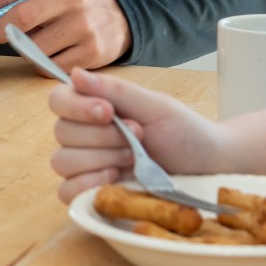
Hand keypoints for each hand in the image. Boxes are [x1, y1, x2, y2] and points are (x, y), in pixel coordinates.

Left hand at [0, 0, 131, 70]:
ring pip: (34, 47)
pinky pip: (49, 66)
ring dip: (25, 50)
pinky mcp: (92, 52)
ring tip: (36, 43)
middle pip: (23, 16)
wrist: (119, 18)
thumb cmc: (71, 3)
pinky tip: (52, 54)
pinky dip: (42, 65)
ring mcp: (84, 25)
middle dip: (1, 30)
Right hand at [48, 68, 226, 203]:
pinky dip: (88, 184)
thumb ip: (115, 91)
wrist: (206, 165)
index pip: (58, 100)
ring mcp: (86, 165)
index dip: (77, 107)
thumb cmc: (183, 130)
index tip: (109, 112)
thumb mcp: (154, 106)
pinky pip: (67, 191)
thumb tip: (76, 73)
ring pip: (63, 161)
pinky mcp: (92, 192)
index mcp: (93, 106)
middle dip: (103, 136)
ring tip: (133, 158)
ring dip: (100, 158)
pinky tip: (116, 178)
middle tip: (139, 135)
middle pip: (62, 132)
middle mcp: (84, 134)